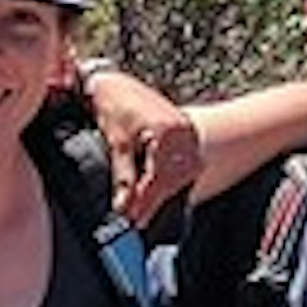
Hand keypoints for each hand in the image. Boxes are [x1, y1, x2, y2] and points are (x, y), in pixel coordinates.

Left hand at [82, 67, 203, 223]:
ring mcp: (189, 138)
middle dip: (152, 203)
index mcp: (169, 133)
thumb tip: (123, 206)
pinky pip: (180, 170)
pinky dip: (165, 183)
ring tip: (139, 213)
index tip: (130, 219)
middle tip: (133, 223)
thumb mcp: (117, 141)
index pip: (160, 178)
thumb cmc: (116, 104)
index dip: (144, 201)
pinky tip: (151, 194)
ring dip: (159, 195)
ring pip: (177, 178)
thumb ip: (123, 175)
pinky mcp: (187, 141)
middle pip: (172, 181)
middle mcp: (185, 136)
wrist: (119, 83)